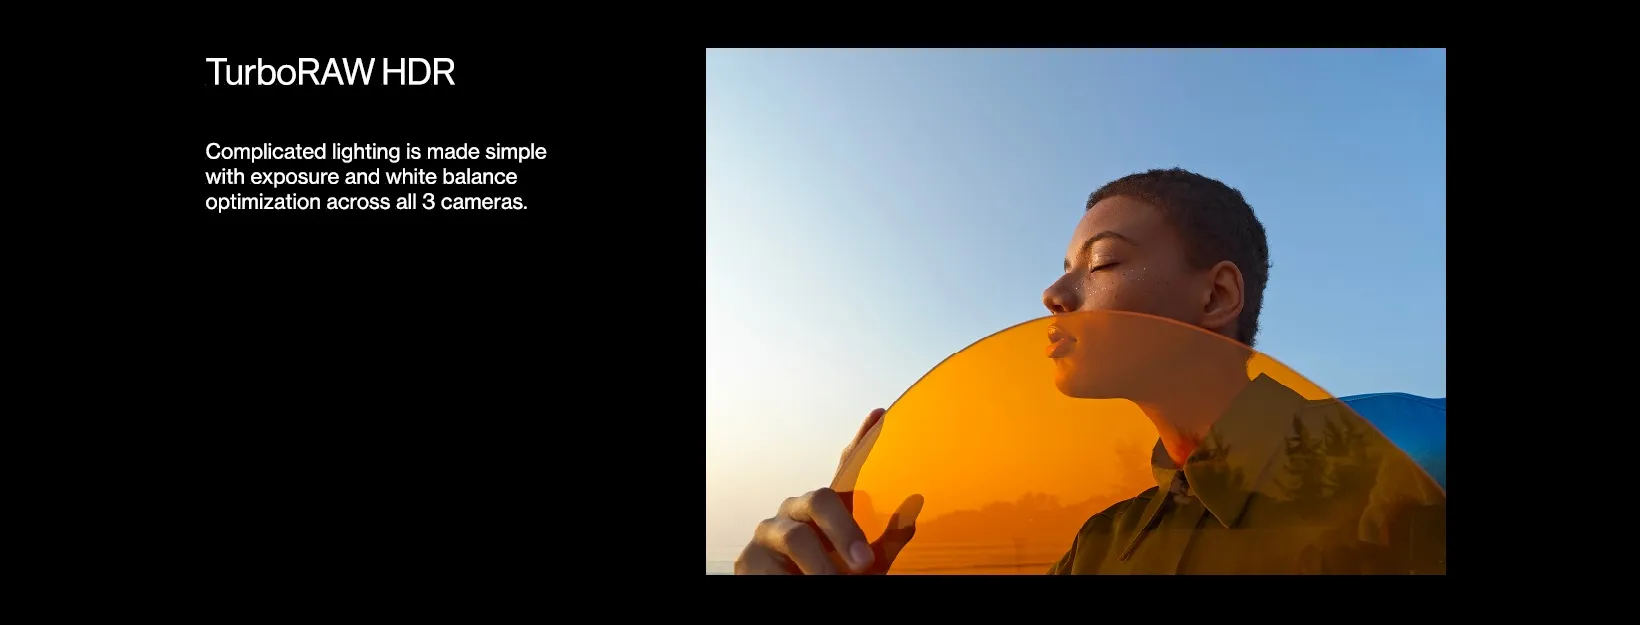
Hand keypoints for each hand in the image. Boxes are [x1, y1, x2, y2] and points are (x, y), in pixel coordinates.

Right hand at [734, 408, 924, 574]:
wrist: (800, 596)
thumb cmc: (834, 577)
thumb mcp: (865, 564)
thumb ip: (885, 540)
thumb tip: (913, 512)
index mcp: (823, 508)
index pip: (844, 470)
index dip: (861, 444)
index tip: (879, 416)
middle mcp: (794, 511)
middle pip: (819, 499)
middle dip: (843, 529)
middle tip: (864, 563)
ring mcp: (768, 533)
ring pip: (797, 539)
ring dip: (821, 568)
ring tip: (834, 584)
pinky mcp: (749, 560)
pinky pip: (771, 570)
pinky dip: (790, 581)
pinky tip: (796, 584)